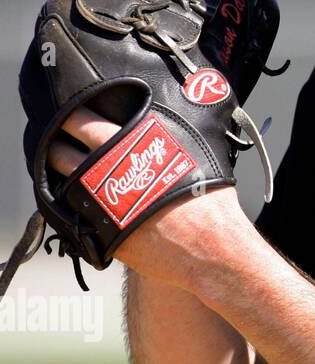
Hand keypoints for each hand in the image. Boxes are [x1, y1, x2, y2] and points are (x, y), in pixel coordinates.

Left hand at [49, 106, 250, 289]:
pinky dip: (68, 206)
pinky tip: (75, 202)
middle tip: (55, 141)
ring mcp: (98, 201)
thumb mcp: (200, 155)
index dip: (74, 117)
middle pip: (62, 151)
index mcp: (132, 144)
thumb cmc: (211, 203)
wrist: (208, 248)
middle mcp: (108, 169)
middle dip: (54, 144)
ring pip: (60, 181)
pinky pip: (70, 213)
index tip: (71, 116)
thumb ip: (175, 139)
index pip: (86, 122)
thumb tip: (173, 130)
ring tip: (60, 171)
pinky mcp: (97, 231)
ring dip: (56, 174)